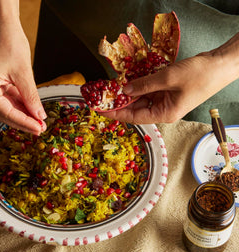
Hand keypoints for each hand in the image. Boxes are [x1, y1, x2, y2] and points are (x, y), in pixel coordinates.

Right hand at [0, 1, 46, 135]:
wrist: (2, 23)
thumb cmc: (8, 41)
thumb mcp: (24, 73)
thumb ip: (31, 97)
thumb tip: (39, 116)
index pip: (5, 112)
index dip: (24, 122)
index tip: (39, 129)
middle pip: (3, 113)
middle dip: (23, 121)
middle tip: (40, 128)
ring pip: (5, 108)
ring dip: (22, 115)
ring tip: (39, 121)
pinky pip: (6, 100)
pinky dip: (19, 105)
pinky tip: (32, 111)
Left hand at [104, 33, 238, 123]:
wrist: (220, 64)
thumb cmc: (200, 75)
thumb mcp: (168, 78)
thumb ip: (144, 85)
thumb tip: (125, 90)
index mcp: (164, 114)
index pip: (134, 117)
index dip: (116, 114)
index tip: (101, 110)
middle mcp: (162, 110)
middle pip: (135, 109)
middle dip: (119, 103)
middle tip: (103, 96)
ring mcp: (165, 100)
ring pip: (140, 100)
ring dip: (127, 94)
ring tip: (111, 88)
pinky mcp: (166, 91)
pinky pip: (148, 91)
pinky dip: (138, 86)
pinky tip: (127, 81)